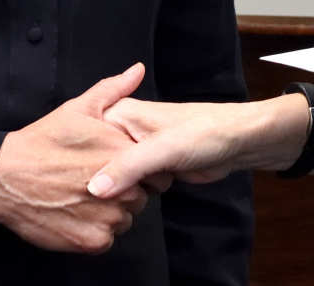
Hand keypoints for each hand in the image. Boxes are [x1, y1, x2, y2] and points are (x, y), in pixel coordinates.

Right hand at [0, 63, 151, 254]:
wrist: (5, 177)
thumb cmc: (42, 142)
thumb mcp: (78, 108)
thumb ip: (114, 90)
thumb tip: (138, 70)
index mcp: (124, 154)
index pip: (156, 171)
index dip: (139, 169)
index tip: (117, 165)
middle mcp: (123, 188)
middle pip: (142, 197)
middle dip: (125, 190)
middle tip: (93, 180)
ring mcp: (108, 217)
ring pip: (124, 219)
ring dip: (110, 211)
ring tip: (82, 195)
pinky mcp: (93, 240)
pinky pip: (107, 238)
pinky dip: (94, 229)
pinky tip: (75, 212)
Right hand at [88, 96, 273, 199]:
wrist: (239, 142)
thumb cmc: (203, 132)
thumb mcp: (161, 149)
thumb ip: (128, 167)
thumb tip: (94, 190)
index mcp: (118, 114)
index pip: (84, 139)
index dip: (80, 162)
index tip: (74, 182)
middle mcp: (122, 131)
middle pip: (96, 163)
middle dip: (104, 181)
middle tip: (109, 192)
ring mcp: (136, 152)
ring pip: (114, 178)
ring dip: (123, 191)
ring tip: (131, 193)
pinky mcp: (150, 170)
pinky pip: (131, 186)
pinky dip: (135, 195)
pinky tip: (140, 199)